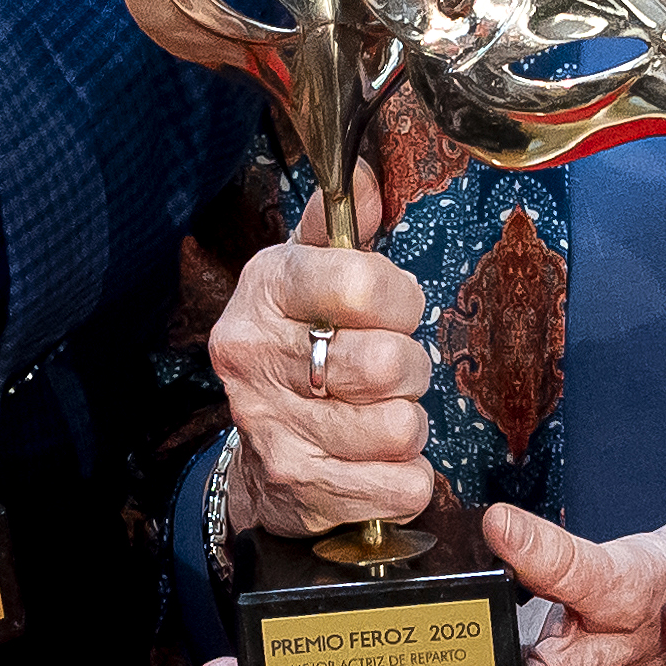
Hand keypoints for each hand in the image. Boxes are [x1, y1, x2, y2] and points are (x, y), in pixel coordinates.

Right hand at [204, 219, 430, 543]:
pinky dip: (408, 477)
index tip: (394, 310)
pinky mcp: (299, 485)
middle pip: (387, 362)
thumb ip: (339, 226)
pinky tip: (380, 460)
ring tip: (380, 415)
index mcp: (264, 290)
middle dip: (410, 369)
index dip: (400, 299)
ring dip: (408, 425)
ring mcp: (273, 426)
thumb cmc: (297, 346)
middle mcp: (256, 357)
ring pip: (400, 427)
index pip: (360, 282)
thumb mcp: (306, 274)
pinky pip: (401, 485)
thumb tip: (366, 179)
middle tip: (391, 372)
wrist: (256, 451)